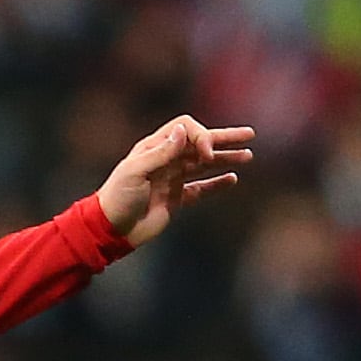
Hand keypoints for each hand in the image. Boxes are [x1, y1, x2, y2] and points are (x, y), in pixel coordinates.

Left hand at [99, 116, 255, 246]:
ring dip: (226, 158)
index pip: (186, 129)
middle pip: (199, 143)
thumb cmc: (118, 198)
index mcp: (154, 148)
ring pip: (204, 165)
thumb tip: (185, 129)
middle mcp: (165, 160)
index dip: (201, 136)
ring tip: (247, 156)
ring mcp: (172, 179)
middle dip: (224, 139)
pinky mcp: (175, 198)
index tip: (207, 153)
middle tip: (249, 135)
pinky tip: (232, 179)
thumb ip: (162, 152)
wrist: (110, 230)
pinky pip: (201, 188)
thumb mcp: (136, 171)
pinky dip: (217, 183)